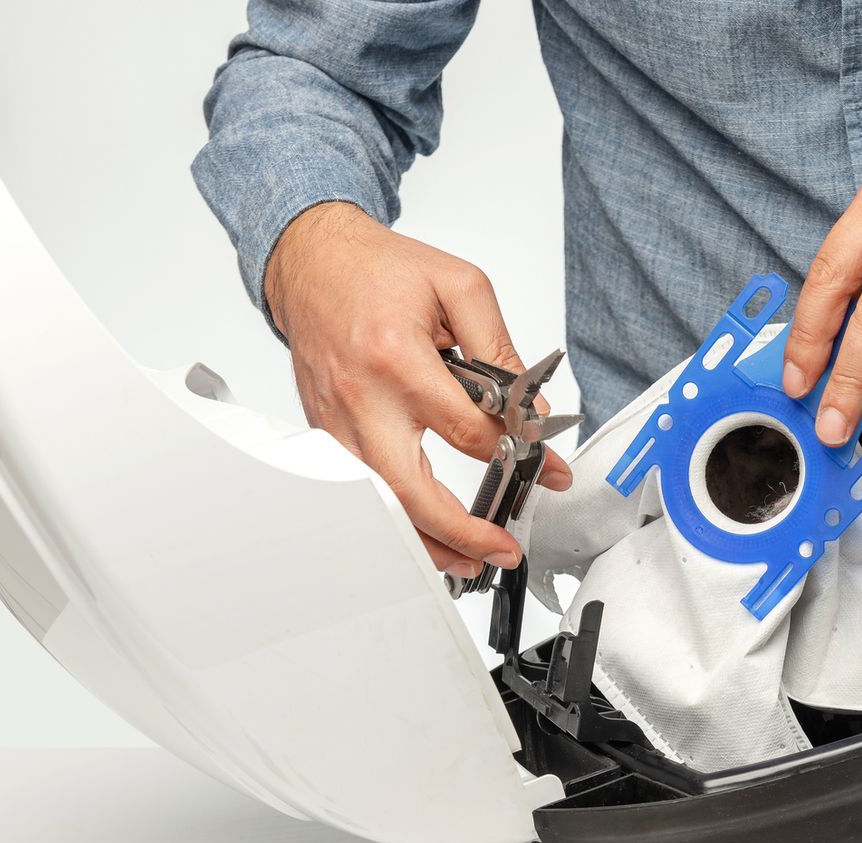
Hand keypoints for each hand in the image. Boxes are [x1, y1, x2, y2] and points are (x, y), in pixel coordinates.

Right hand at [264, 201, 571, 577]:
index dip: (519, 456)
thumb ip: (501, 349)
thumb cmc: (379, 271)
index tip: (548, 468)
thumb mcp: (460, 287)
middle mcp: (361, 399)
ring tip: (471, 561)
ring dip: (428, 541)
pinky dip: (397, 519)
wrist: (313, 261)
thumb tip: (529, 412)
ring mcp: (336, 423)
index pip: (470, 431)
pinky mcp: (325, 433)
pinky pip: (362, 491)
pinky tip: (428, 533)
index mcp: (398, 360)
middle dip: (461, 531)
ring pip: (382, 504)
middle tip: (500, 551)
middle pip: (411, 490)